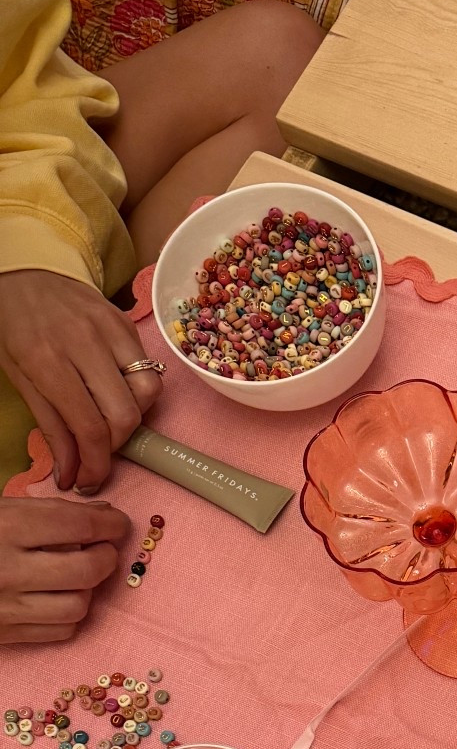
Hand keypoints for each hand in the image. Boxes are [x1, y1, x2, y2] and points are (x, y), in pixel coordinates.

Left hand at [0, 271, 160, 492]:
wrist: (26, 270)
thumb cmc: (14, 325)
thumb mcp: (20, 379)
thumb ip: (51, 427)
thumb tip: (71, 475)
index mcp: (48, 360)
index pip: (91, 426)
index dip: (96, 464)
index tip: (90, 479)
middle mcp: (85, 343)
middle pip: (127, 415)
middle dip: (116, 443)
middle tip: (98, 446)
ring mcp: (111, 330)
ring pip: (149, 392)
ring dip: (134, 415)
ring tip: (110, 414)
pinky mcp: (128, 323)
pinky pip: (149, 368)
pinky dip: (137, 389)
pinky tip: (115, 388)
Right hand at [0, 497, 129, 642]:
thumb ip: (46, 512)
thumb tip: (102, 516)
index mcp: (5, 528)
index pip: (79, 526)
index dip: (110, 525)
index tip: (118, 525)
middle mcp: (9, 569)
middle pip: (88, 569)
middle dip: (106, 557)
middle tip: (103, 549)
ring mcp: (7, 607)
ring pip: (78, 605)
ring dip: (87, 588)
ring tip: (77, 574)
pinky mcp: (5, 634)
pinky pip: (60, 631)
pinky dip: (69, 614)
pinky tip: (58, 597)